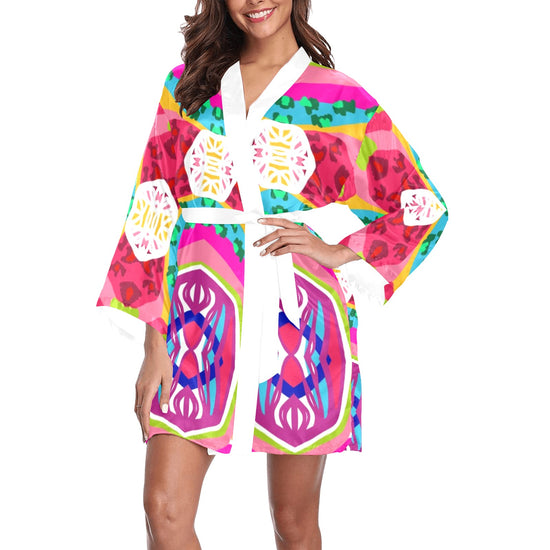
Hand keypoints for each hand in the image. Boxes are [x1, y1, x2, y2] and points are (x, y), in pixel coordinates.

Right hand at [134, 325, 172, 441]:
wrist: (153, 349)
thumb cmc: (163, 363)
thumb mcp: (168, 378)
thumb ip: (166, 395)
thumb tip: (164, 410)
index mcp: (148, 389)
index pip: (145, 412)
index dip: (146, 425)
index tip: (147, 436)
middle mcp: (140, 389)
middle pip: (139, 412)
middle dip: (142, 426)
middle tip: (145, 438)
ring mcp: (138, 387)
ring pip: (137, 407)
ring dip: (140, 419)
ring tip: (145, 429)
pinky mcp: (138, 384)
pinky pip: (137, 401)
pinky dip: (140, 410)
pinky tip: (144, 414)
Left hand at [254, 217, 359, 268]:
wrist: (333, 255)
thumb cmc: (318, 249)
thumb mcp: (305, 241)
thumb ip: (293, 240)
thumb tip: (279, 244)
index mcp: (300, 228)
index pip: (282, 221)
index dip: (270, 220)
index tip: (259, 221)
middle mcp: (301, 231)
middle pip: (279, 231)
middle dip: (265, 237)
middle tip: (256, 244)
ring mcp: (304, 239)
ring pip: (283, 240)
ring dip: (270, 247)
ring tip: (263, 252)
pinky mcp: (307, 248)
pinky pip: (290, 248)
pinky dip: (280, 251)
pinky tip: (274, 255)